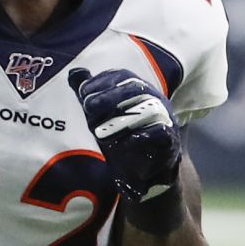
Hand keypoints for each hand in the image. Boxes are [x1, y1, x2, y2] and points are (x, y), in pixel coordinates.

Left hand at [70, 66, 181, 220]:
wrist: (142, 172)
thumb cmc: (122, 138)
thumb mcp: (101, 116)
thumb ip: (90, 95)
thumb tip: (74, 73)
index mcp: (138, 89)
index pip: (122, 76)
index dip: (102, 81)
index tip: (83, 93)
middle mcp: (154, 99)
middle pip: (136, 87)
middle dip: (109, 96)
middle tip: (87, 106)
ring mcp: (165, 118)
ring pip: (149, 109)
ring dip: (121, 120)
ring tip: (98, 132)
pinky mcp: (170, 139)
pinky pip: (160, 132)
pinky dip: (138, 138)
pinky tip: (120, 145)